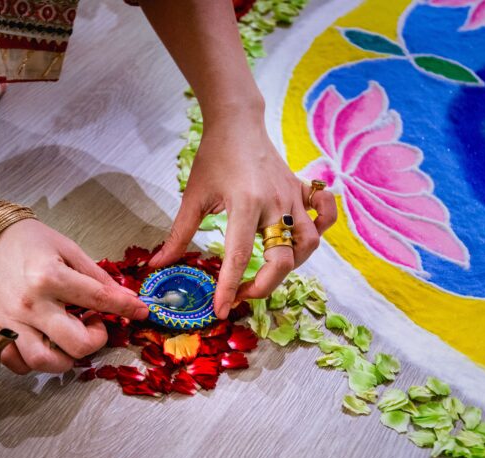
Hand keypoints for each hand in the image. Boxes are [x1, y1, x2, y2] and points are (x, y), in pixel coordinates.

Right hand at [0, 219, 148, 373]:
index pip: (99, 301)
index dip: (126, 308)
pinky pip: (17, 363)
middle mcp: (32, 305)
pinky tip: (45, 345)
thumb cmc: (28, 241)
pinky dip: (33, 362)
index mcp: (50, 278)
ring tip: (68, 338)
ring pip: (45, 362)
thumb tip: (125, 297)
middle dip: (95, 340)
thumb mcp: (68, 249)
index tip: (140, 312)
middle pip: (76, 345)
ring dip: (66, 358)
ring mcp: (12, 322)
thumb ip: (96, 276)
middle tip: (93, 324)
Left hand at [149, 115, 336, 317]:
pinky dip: (320, 230)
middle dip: (264, 286)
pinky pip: (325, 215)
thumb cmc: (213, 157)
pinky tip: (300, 241)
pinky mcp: (302, 190)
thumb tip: (159, 265)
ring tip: (268, 270)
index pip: (239, 256)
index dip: (230, 288)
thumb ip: (179, 235)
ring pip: (308, 243)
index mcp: (245, 203)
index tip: (221, 310)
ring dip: (292, 265)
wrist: (237, 122)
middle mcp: (274, 202)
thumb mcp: (193, 197)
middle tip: (242, 294)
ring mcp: (293, 196)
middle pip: (282, 260)